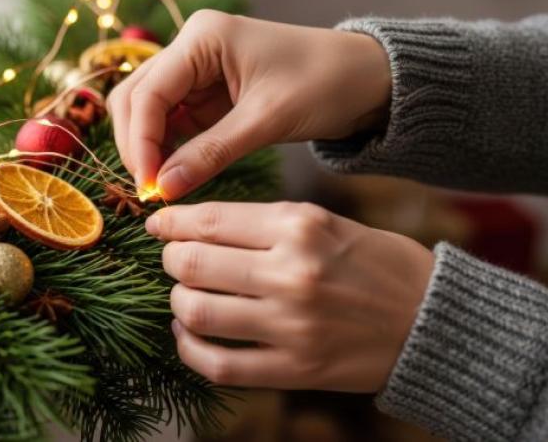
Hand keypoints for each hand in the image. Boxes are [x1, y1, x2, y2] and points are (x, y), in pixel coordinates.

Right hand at [108, 10, 390, 198]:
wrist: (365, 78)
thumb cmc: (324, 84)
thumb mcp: (266, 120)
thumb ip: (210, 153)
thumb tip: (163, 188)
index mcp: (202, 37)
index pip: (148, 92)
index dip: (140, 141)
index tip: (148, 185)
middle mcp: (190, 47)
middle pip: (136, 97)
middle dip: (136, 144)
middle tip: (148, 190)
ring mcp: (195, 70)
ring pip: (147, 110)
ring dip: (147, 147)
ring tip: (160, 186)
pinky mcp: (205, 93)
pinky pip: (171, 122)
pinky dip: (166, 148)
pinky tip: (173, 174)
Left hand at [149, 201, 433, 391]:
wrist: (433, 320)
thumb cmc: (377, 263)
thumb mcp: (326, 222)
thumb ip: (263, 224)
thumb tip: (196, 227)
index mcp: (299, 226)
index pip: (208, 221)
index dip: (170, 223)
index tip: (158, 225)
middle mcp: (291, 273)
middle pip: (191, 264)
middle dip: (170, 259)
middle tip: (173, 259)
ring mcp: (291, 325)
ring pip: (196, 312)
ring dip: (178, 302)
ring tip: (185, 295)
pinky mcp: (295, 368)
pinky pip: (218, 364)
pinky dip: (190, 349)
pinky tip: (189, 334)